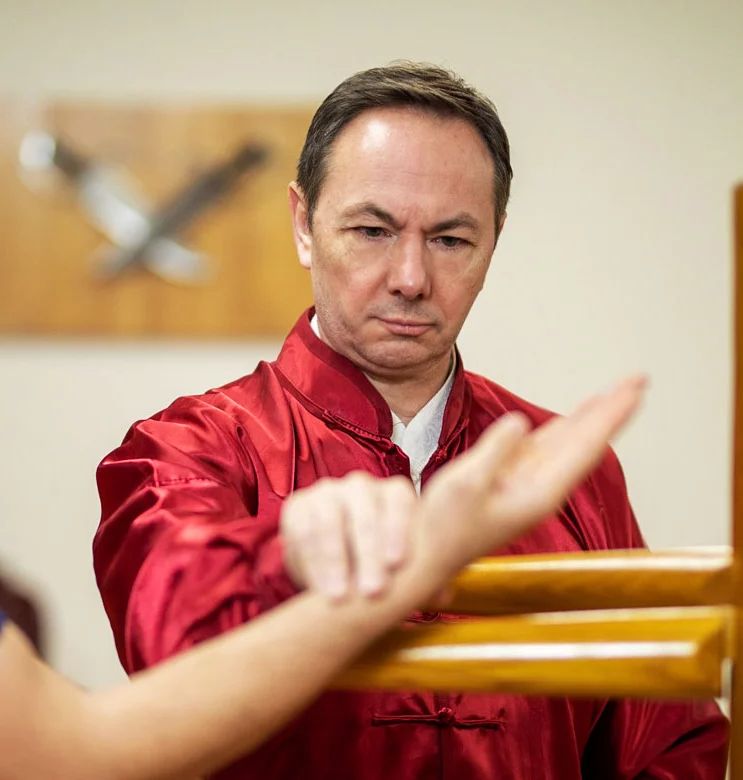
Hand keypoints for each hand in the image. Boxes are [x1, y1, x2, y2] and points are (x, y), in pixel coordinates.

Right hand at [281, 472, 416, 599]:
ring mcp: (327, 492)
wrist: (335, 560)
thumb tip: (443, 593)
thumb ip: (424, 576)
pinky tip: (316, 586)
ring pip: (330, 519)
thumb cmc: (380, 562)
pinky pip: (302, 529)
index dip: (398, 529)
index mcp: (394, 493)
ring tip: (339, 596)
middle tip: (371, 592)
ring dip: (334, 560)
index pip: (399, 500)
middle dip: (367, 553)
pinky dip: (309, 560)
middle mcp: (360, 485)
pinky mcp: (297, 505)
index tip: (397, 565)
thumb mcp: (404, 568)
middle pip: (365, 510)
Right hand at [416, 375, 646, 573]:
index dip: (610, 415)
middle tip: (638, 380)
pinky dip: (562, 429)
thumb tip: (518, 422)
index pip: (585, 446)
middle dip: (611, 410)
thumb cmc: (444, 528)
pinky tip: (572, 420)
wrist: (427, 555)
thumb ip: (495, 452)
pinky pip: (545, 447)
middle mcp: (541, 488)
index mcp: (539, 493)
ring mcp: (527, 483)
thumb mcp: (465, 485)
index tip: (634, 388)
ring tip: (612, 395)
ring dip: (591, 417)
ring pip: (567, 443)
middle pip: (585, 442)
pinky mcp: (511, 480)